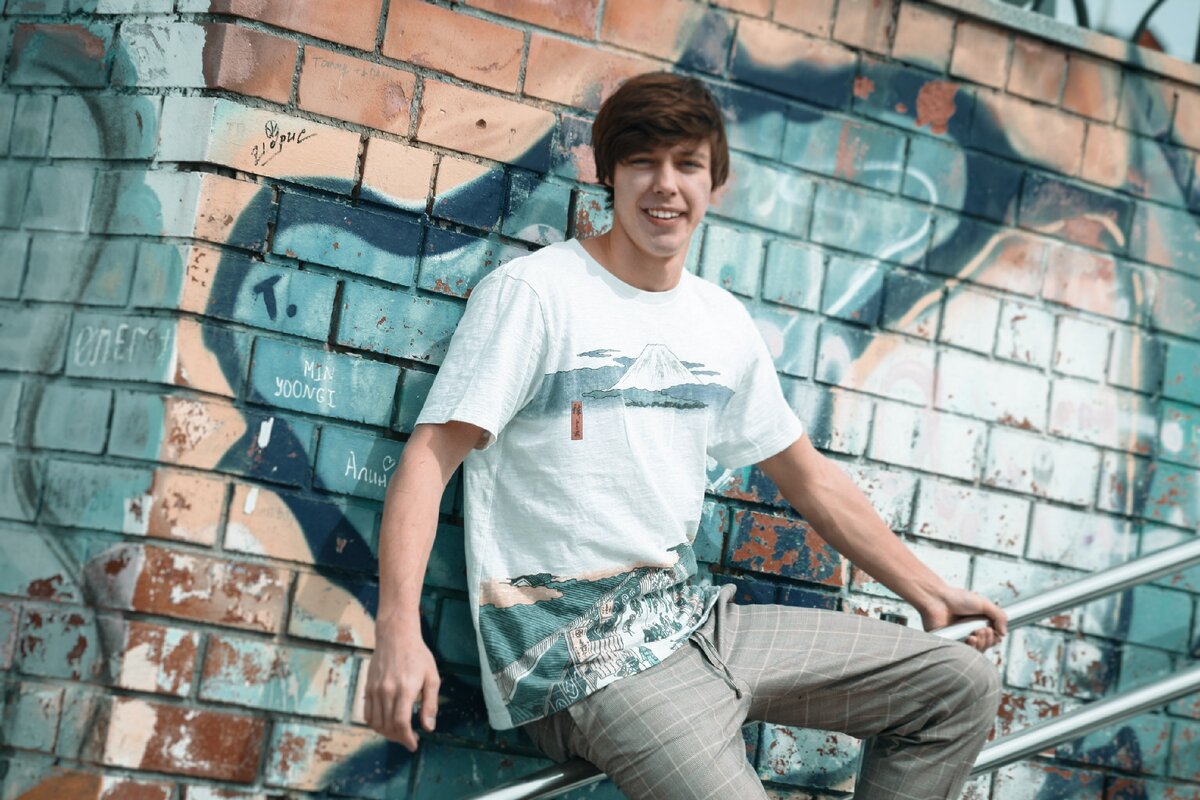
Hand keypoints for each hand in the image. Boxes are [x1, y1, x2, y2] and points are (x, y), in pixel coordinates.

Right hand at [364, 626, 439, 749]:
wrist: (396, 636)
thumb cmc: (418, 656)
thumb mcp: (432, 678)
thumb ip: (431, 704)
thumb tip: (428, 727)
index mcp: (405, 689)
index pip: (401, 723)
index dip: (407, 738)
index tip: (413, 745)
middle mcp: (387, 691)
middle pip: (388, 726)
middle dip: (399, 738)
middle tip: (409, 739)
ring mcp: (375, 690)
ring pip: (376, 723)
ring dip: (387, 734)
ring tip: (399, 733)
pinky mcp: (368, 688)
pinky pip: (367, 714)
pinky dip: (375, 724)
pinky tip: (386, 724)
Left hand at [919, 585, 1007, 652]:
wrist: (936, 599)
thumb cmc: (956, 598)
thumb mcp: (983, 603)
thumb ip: (999, 616)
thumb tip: (1004, 633)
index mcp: (977, 623)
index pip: (992, 638)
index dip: (995, 637)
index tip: (992, 630)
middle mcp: (969, 632)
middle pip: (986, 646)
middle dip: (989, 640)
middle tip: (982, 630)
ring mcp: (960, 639)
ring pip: (977, 652)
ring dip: (981, 644)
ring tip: (975, 634)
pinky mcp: (950, 644)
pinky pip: (963, 655)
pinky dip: (971, 649)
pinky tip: (970, 638)